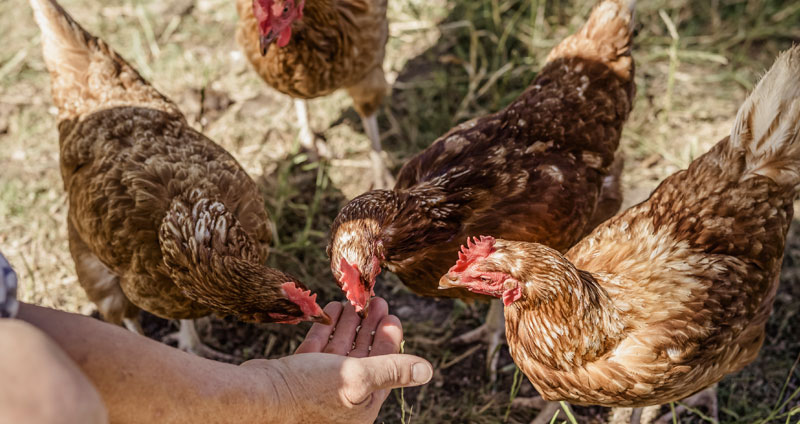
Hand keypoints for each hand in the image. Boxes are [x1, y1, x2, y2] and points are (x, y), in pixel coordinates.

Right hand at [240, 297, 431, 423]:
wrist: (257, 396)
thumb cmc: (308, 392)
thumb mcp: (358, 378)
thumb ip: (392, 370)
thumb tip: (427, 371)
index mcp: (361, 405)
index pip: (384, 367)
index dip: (389, 340)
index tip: (392, 315)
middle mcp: (342, 397)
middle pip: (363, 356)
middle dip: (370, 327)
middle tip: (377, 300)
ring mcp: (318, 386)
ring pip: (340, 349)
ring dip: (350, 323)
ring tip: (357, 300)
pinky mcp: (298, 375)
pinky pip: (318, 348)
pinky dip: (327, 328)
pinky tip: (333, 308)